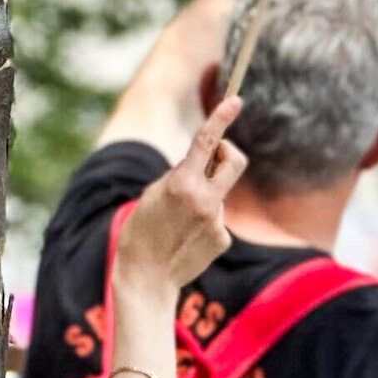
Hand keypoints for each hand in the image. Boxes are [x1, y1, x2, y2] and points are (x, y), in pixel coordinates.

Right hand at [115, 96, 243, 297]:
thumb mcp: (153, 193)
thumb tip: (204, 165)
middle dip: (228, 153)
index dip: (222, 117)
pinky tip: (187, 238)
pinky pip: (218, 219)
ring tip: (180, 222)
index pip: (206, 142)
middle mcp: (204, 199)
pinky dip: (205, 222)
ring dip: (205, 198)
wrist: (145, 277)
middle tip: (215, 157)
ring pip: (220, 195)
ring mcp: (217, 221)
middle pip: (234, 161)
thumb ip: (180, 175)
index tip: (236, 100)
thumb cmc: (141, 231)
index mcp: (182, 183)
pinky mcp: (223, 239)